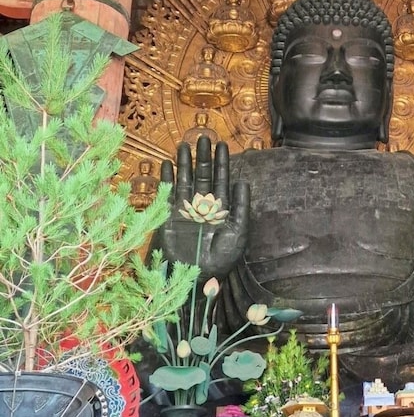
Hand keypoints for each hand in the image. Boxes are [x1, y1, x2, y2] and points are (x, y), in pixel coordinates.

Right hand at [157, 137, 249, 280]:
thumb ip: (241, 207)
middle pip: (203, 176)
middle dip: (204, 157)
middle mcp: (204, 207)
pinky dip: (167, 180)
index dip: (222, 163)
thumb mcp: (238, 233)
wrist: (196, 279)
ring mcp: (186, 211)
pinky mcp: (170, 217)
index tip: (222, 144)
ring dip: (185, 163)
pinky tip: (167, 165)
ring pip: (185, 181)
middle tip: (204, 137)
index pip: (222, 181)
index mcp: (222, 210)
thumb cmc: (221, 260)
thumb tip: (243, 181)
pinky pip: (168, 194)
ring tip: (184, 145)